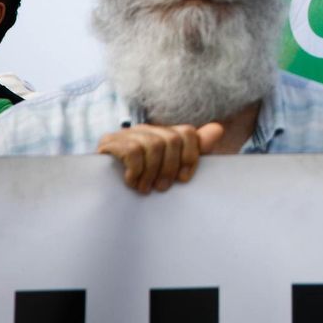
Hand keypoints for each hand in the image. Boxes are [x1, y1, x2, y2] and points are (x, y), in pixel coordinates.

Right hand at [96, 122, 224, 193]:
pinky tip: (132, 182)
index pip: (187, 133)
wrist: (104, 192)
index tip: (184, 179)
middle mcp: (147, 129)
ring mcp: (127, 134)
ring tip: (146, 189)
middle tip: (162, 188)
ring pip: (154, 144)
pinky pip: (132, 151)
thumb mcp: (173, 169)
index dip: (191, 156)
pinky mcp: (108, 143)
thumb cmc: (145, 182)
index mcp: (163, 133)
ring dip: (152, 172)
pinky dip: (136, 170)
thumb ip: (195, 150)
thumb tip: (218, 129)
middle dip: (170, 168)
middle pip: (172, 139)